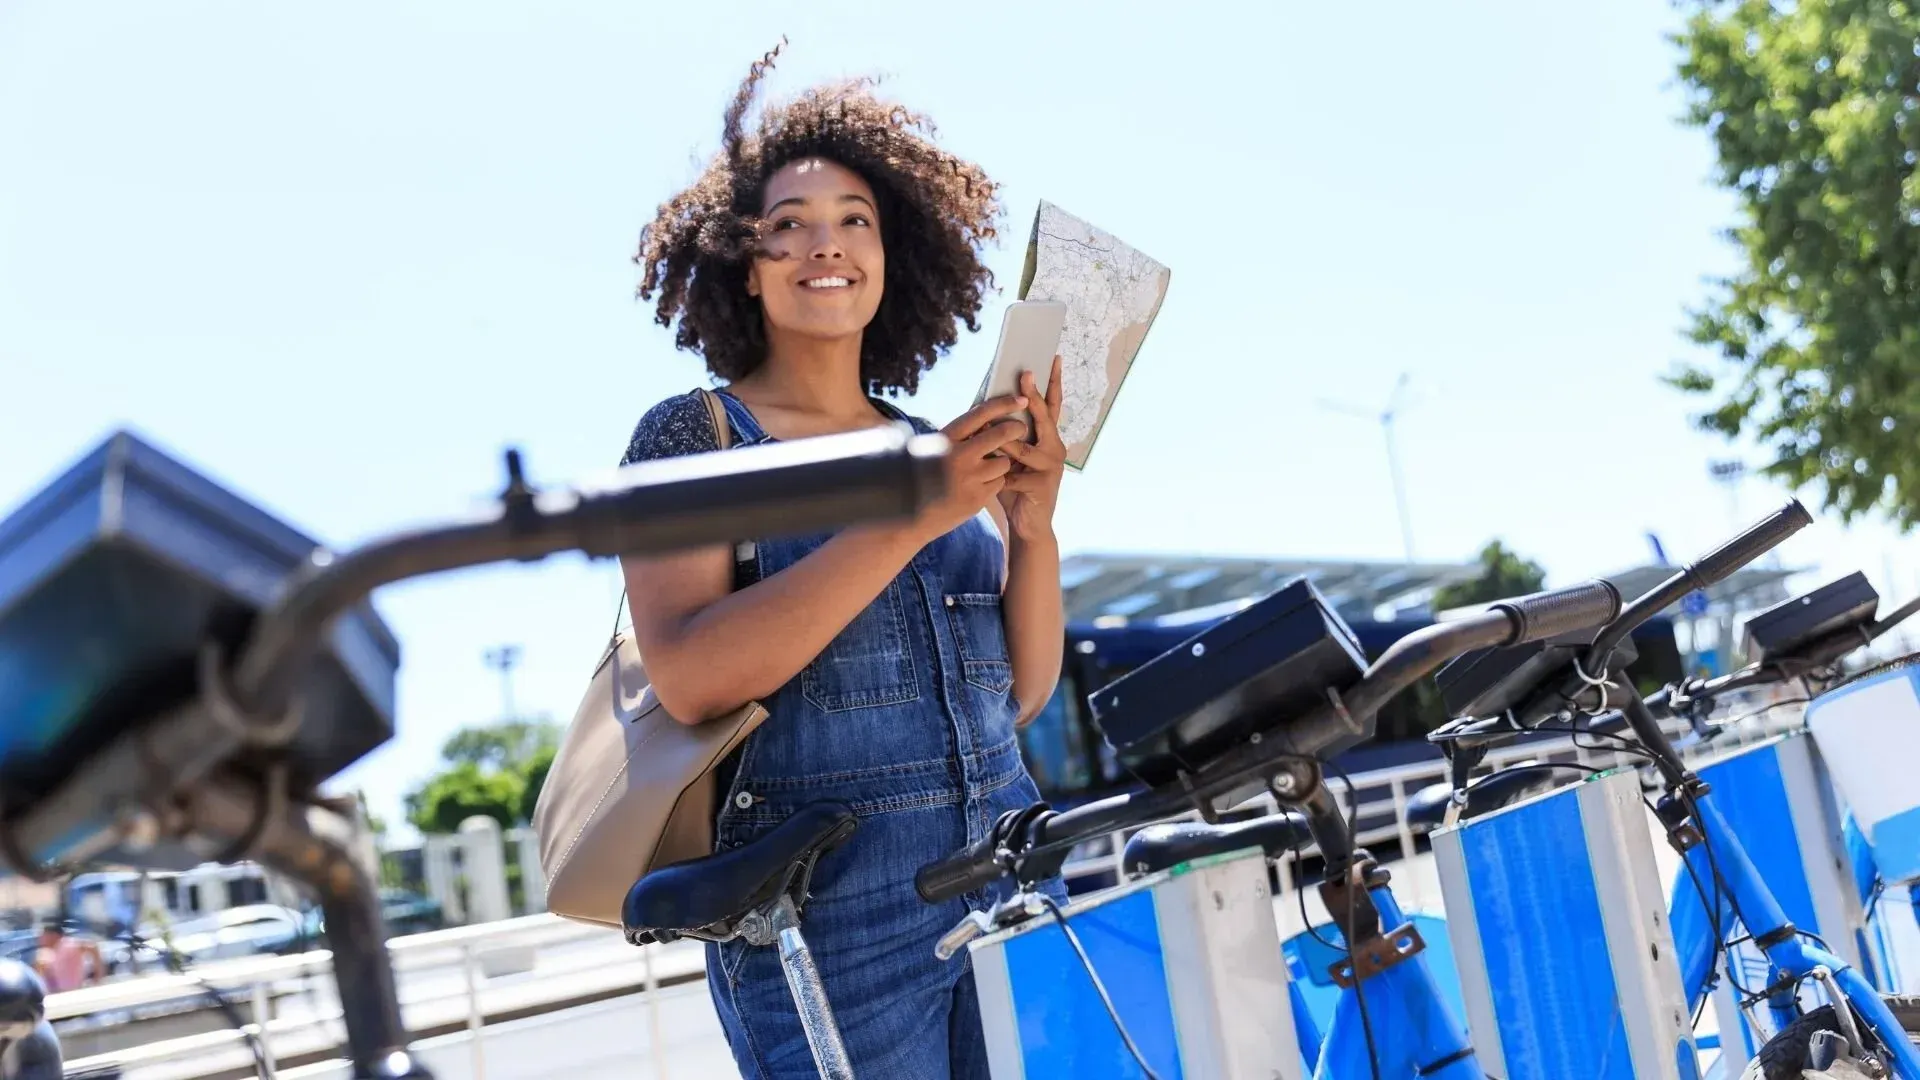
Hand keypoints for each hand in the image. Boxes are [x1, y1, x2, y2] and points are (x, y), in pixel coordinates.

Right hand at [906, 395, 1031, 544]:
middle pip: (1001, 435)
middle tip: (1021, 428)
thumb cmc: (919, 476)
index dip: (1004, 404)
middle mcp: (959, 456)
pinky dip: (994, 482)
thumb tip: (984, 420)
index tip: (1020, 399)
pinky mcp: (977, 499)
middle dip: (1016, 429)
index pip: (981, 413)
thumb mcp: (930, 448)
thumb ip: (956, 436)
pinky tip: (980, 484)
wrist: (908, 516)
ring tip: (989, 465)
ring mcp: (969, 479)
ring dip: (1001, 462)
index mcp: (946, 439)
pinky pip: (999, 483)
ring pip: (1003, 462)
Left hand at [998, 356, 1065, 542]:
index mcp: (1048, 438)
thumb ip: (1005, 436)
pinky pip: (1014, 474)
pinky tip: (993, 484)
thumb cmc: (1016, 487)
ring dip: (1002, 445)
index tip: (1053, 357)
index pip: (1052, 405)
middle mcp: (1055, 448)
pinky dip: (999, 477)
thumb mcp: (1010, 458)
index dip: (1053, 382)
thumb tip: (984, 410)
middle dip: (1033, 395)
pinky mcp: (1043, 484)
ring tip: (985, 443)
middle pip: (1043, 416)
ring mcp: (1052, 466)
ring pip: (1022, 447)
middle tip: (1026, 373)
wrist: (1029, 525)